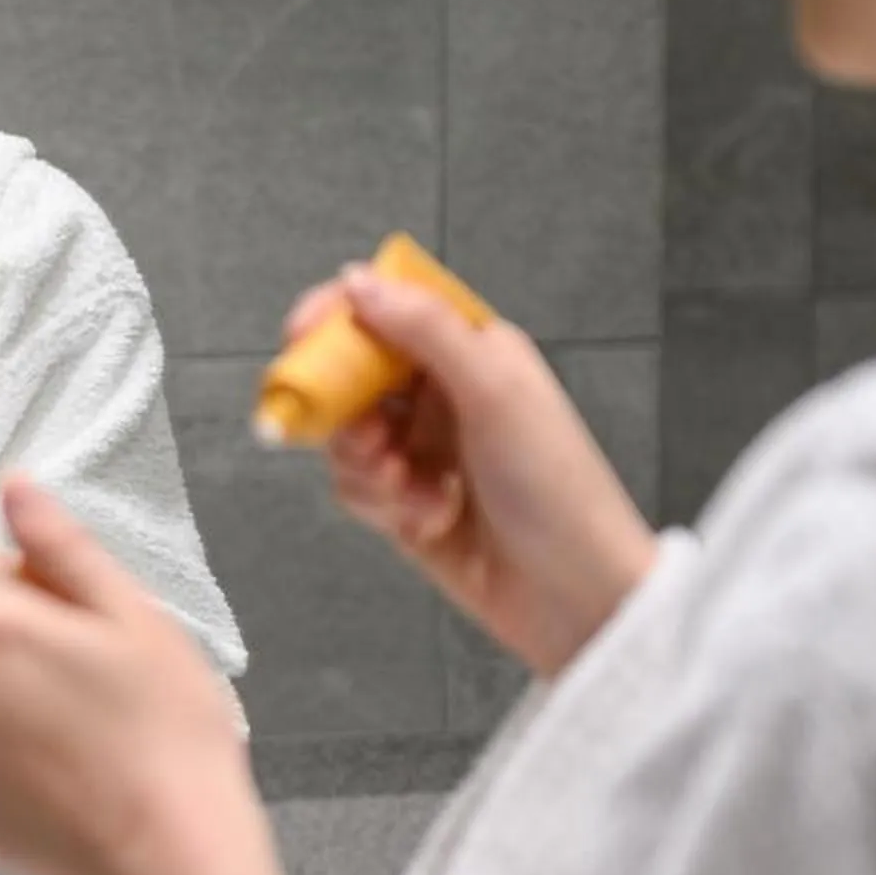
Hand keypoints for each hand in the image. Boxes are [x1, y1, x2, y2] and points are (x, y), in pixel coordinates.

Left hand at [0, 475, 285, 874]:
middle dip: (2, 644)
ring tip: (52, 734)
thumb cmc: (171, 731)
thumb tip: (13, 484)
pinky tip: (41, 782)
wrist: (172, 854)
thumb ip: (63, 547)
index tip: (76, 624)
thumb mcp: (134, 617)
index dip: (28, 586)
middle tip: (76, 685)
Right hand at [288, 267, 656, 679]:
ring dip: (365, 463)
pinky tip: (427, 518)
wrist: (575, 595)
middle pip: (351, 372)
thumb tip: (357, 279)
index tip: (300, 336)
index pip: (388, 306)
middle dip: (342, 406)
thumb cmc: (556, 488)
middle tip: (369, 435)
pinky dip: (380, 502)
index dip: (338, 315)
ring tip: (406, 487)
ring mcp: (423, 448)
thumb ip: (424, 328)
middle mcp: (443, 393)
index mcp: (471, 349)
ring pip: (345, 434)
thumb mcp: (494, 391)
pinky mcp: (406, 501)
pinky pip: (355, 487)